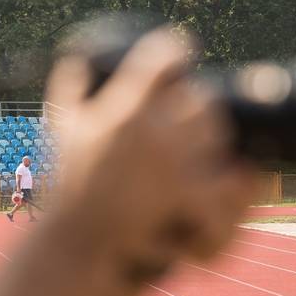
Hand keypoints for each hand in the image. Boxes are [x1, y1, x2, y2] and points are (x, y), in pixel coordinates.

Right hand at [45, 27, 256, 280]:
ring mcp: (179, 166)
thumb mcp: (63, 128)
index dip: (176, 53)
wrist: (77, 242)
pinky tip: (231, 183)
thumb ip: (71, 85)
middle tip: (190, 122)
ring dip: (214, 144)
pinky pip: (231, 186)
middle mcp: (157, 132)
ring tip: (206, 154)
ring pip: (220, 137)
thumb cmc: (70, 184)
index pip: (167, 57)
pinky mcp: (192, 200)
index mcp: (126, 108)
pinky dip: (233, 188)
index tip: (181, 56)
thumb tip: (81, 55)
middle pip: (203, 101)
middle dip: (198, 110)